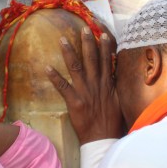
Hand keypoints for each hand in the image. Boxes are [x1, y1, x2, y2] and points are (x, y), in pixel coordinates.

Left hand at [46, 27, 123, 143]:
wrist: (103, 138)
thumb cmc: (112, 122)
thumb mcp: (119, 101)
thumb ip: (115, 87)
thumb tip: (115, 75)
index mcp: (108, 84)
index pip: (107, 61)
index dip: (105, 46)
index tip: (103, 33)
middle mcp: (97, 84)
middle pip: (92, 59)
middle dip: (88, 43)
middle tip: (83, 28)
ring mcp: (85, 92)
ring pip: (76, 68)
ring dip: (69, 53)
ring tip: (62, 40)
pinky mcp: (75, 102)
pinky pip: (63, 87)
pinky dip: (55, 77)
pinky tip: (47, 67)